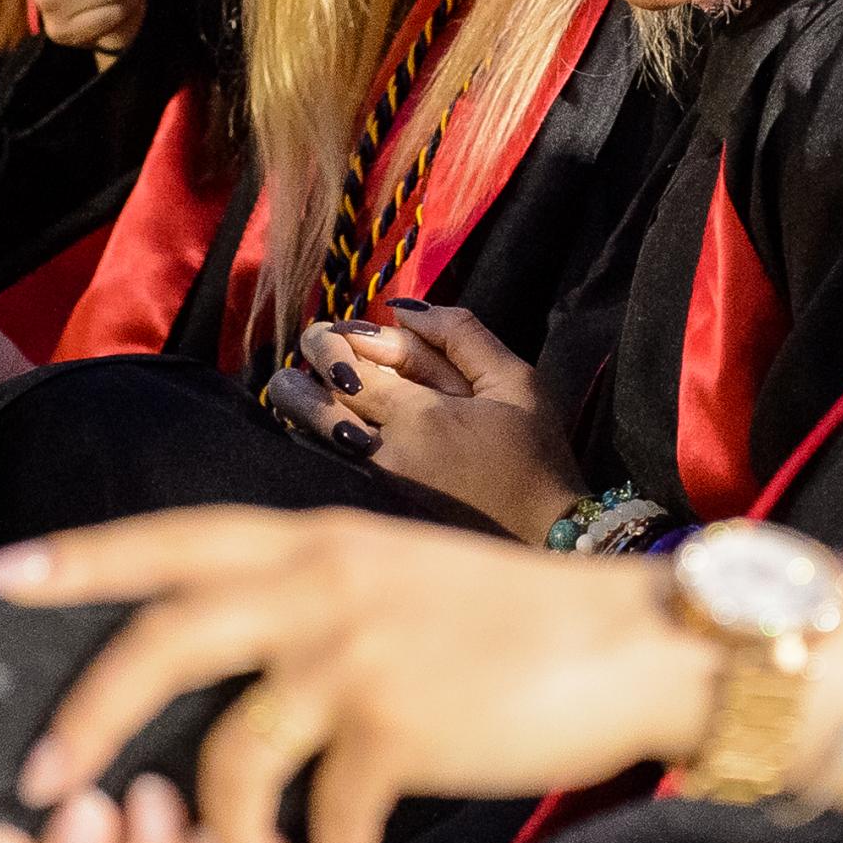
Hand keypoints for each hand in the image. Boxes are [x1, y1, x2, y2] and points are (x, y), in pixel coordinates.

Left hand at [0, 509, 718, 842]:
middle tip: (40, 782)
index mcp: (312, 542)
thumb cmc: (508, 629)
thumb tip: (199, 686)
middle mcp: (324, 582)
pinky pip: (327, 812)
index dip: (80, 562)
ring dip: (218, 830)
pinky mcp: (404, 724)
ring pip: (234, 748)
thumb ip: (302, 611)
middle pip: (166, 640)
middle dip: (91, 715)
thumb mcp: (392, 585)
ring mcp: (361, 650)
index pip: (171, 541)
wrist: (635, 647)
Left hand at [264, 302, 578, 537]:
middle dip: (304, 370)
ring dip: (300, 403)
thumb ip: (459, 334)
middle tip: (317, 352)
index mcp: (419, 417)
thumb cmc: (535, 453)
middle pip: (310, 404)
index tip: (345, 330)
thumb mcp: (514, 380)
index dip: (331, 342)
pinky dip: (317, 432)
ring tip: (302, 381)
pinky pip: (328, 458)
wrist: (542, 534)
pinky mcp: (379, 500)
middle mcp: (385, 452)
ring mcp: (376, 482)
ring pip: (309, 435)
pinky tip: (327, 415)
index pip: (342, 367)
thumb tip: (401, 308)